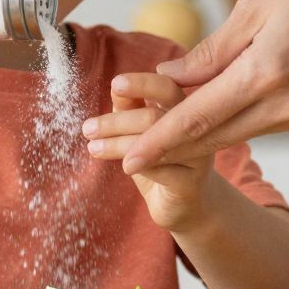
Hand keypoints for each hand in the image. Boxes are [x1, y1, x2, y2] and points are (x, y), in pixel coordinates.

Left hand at [83, 73, 216, 231]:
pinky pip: (161, 171)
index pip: (167, 87)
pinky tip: (123, 167)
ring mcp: (200, 155)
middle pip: (157, 116)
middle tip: (88, 128)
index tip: (115, 84)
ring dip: (119, 144)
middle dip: (117, 121)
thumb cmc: (159, 161)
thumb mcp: (141, 132)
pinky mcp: (193, 183)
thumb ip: (131, 107)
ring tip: (93, 148)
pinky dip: (138, 165)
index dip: (142, 83)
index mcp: (187, 108)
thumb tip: (116, 87)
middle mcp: (200, 128)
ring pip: (157, 144)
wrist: (182, 204)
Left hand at [123, 0, 288, 170]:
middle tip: (113, 153)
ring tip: (142, 138)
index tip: (122, 159)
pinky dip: (224, 123)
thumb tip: (169, 76)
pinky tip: (195, 119)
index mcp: (266, 73)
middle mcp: (285, 105)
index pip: (197, 118)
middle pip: (209, 138)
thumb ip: (213, 50)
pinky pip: (258, 124)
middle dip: (159, 148)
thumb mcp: (258, 5)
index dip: (155, 140)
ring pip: (232, 134)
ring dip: (188, 139)